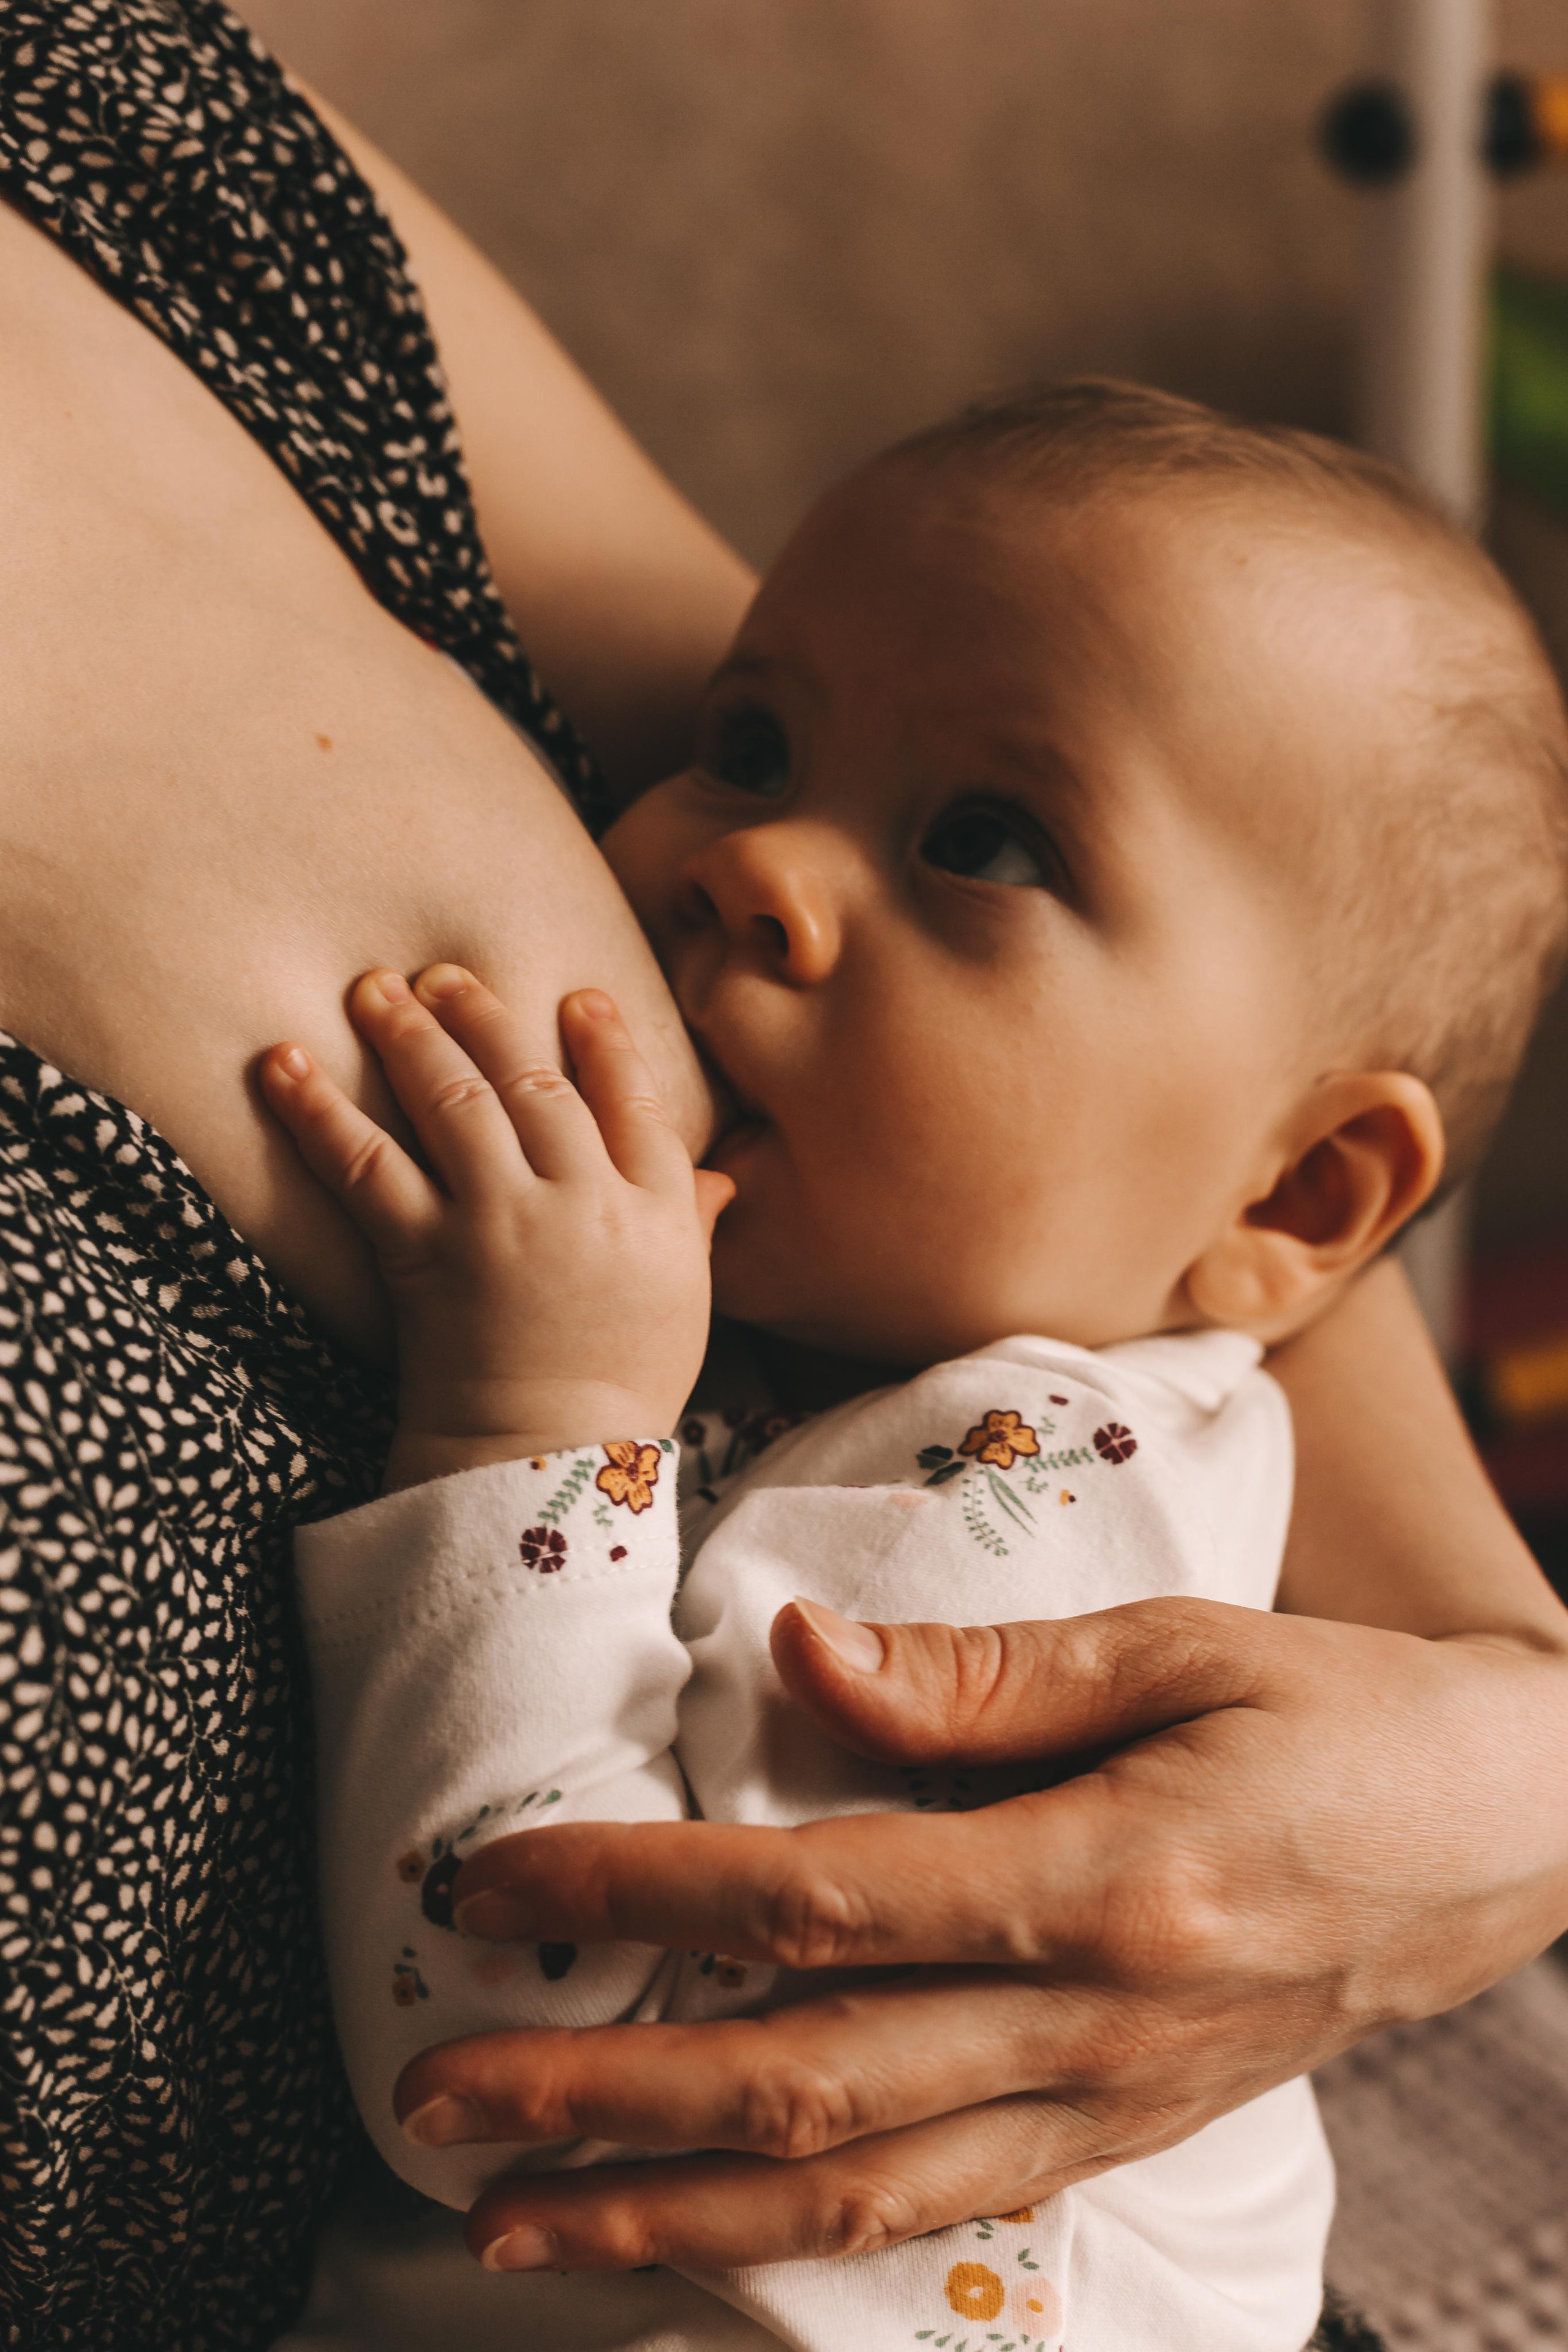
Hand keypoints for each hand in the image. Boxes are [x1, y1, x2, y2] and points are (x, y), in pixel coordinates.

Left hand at [260, 966, 731, 1484]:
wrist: (546, 1468)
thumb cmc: (619, 1393)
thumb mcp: (683, 1304)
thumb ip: (694, 1225)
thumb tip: (722, 1171)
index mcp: (657, 1214)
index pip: (635, 1102)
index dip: (607, 1042)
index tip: (578, 996)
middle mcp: (584, 1203)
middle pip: (537, 1083)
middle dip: (487, 1018)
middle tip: (444, 975)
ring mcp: (505, 1223)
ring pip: (458, 1101)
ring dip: (411, 1035)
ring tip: (375, 990)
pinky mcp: (430, 1254)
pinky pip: (368, 1165)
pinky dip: (319, 1111)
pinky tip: (282, 1064)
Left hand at [387, 1594, 1567, 2274]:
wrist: (1512, 1834)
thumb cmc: (1347, 1715)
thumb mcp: (1185, 1646)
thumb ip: (982, 1671)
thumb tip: (797, 1660)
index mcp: (1109, 1883)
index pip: (820, 1903)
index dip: (643, 1900)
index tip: (501, 1889)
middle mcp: (1098, 2026)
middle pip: (808, 2085)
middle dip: (603, 2102)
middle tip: (437, 2095)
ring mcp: (1113, 2105)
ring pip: (860, 2193)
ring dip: (672, 2214)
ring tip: (515, 2220)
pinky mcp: (1125, 2133)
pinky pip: (944, 2211)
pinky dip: (805, 2237)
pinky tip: (703, 2237)